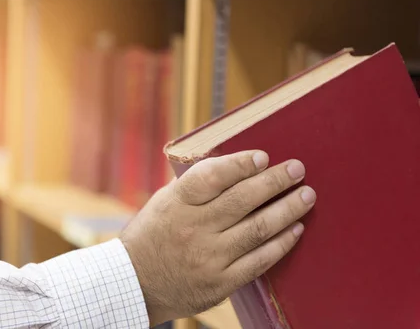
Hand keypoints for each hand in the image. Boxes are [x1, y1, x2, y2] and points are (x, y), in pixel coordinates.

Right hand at [120, 150, 315, 324]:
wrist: (135, 283)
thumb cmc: (151, 234)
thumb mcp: (164, 201)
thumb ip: (195, 186)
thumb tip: (236, 166)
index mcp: (177, 203)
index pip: (212, 176)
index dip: (240, 164)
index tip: (263, 157)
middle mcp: (193, 228)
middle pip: (243, 199)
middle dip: (275, 181)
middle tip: (297, 168)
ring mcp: (208, 257)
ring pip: (257, 228)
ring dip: (287, 210)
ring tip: (306, 196)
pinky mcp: (220, 282)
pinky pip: (258, 261)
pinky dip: (280, 243)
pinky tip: (295, 230)